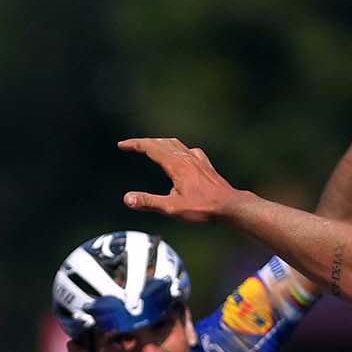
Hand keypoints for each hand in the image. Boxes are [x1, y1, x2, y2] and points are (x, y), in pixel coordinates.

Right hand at [119, 137, 245, 224]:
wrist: (229, 205)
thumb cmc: (203, 208)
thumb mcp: (172, 208)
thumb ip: (149, 202)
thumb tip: (127, 199)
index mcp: (176, 165)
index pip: (151, 148)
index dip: (135, 145)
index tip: (122, 145)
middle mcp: (186, 158)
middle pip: (161, 143)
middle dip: (144, 143)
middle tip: (130, 145)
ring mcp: (197, 159)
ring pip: (174, 144)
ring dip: (159, 143)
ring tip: (150, 145)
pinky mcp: (204, 165)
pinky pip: (187, 150)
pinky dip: (177, 148)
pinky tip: (180, 154)